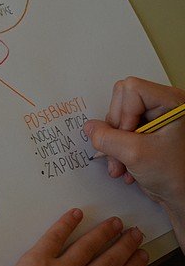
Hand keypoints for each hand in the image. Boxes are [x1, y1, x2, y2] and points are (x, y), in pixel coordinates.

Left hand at [0, 209, 146, 265]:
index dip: (134, 265)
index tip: (141, 254)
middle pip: (110, 260)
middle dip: (124, 244)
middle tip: (133, 232)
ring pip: (88, 245)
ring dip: (104, 232)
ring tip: (114, 222)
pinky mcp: (39, 258)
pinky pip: (56, 235)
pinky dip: (67, 222)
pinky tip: (77, 213)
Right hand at [83, 77, 184, 248]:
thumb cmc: (176, 176)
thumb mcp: (135, 154)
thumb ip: (106, 138)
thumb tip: (90, 128)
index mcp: (171, 102)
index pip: (130, 89)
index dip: (122, 114)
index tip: (129, 136)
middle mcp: (164, 105)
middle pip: (120, 102)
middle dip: (115, 132)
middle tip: (121, 153)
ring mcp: (156, 118)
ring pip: (118, 118)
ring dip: (115, 145)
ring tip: (123, 165)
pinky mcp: (148, 131)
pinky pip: (121, 130)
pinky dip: (119, 149)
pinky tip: (127, 165)